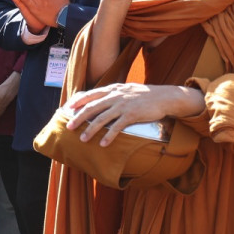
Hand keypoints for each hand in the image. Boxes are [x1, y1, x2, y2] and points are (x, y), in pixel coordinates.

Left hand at [64, 83, 204, 145]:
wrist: (164, 97)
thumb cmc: (144, 95)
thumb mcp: (126, 89)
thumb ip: (113, 94)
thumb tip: (100, 100)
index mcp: (113, 89)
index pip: (91, 94)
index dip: (79, 101)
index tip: (68, 108)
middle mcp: (116, 96)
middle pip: (92, 107)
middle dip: (79, 118)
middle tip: (69, 127)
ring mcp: (123, 105)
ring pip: (102, 118)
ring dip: (91, 130)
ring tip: (83, 139)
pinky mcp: (132, 115)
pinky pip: (117, 127)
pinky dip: (109, 136)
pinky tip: (103, 144)